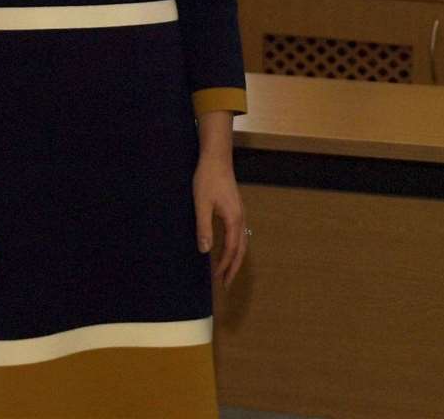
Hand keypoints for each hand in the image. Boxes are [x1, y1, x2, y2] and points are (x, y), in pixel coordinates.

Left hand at [193, 156, 246, 286]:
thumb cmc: (207, 179)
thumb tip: (205, 251)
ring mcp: (240, 213)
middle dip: (234, 267)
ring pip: (242, 241)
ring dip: (236, 258)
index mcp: (233, 219)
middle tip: (226, 284)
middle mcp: (240, 218)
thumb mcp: (201, 205)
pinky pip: (239, 233)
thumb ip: (204, 228)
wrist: (216, 158)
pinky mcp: (236, 208)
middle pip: (241, 249)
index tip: (217, 279)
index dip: (224, 266)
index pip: (231, 250)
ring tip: (228, 270)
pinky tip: (227, 248)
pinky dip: (235, 246)